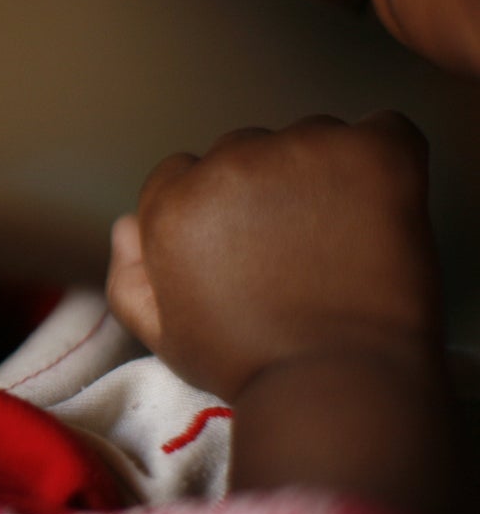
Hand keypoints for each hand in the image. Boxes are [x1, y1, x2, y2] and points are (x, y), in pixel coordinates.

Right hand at [107, 112, 437, 401]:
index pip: (183, 174)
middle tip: (301, 248)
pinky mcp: (370, 154)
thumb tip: (127, 224)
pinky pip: (384, 130)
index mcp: (174, 204)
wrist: (338, 382)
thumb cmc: (251, 365)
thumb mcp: (165, 335)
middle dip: (266, 189)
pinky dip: (387, 161)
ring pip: (310, 139)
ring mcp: (300, 152)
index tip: (251, 247)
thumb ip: (129, 276)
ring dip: (324, 175)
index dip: (218, 212)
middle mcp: (228, 164)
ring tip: (345, 236)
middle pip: (244, 151)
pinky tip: (387, 209)